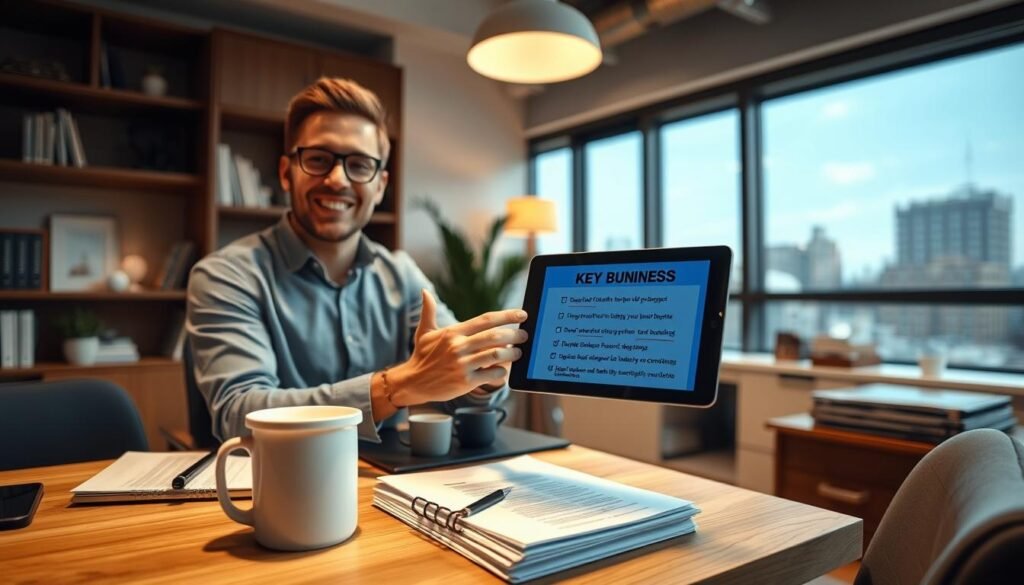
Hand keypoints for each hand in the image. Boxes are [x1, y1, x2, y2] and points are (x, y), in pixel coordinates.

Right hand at [387, 289, 527, 405]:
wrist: (413, 383)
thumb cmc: (422, 356)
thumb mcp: (424, 332)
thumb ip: (428, 311)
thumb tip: (425, 292)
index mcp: (453, 332)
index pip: (485, 320)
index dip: (507, 315)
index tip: (522, 314)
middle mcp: (458, 347)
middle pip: (495, 336)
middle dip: (515, 334)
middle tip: (524, 335)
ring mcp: (462, 365)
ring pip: (496, 354)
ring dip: (511, 353)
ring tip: (517, 352)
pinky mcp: (465, 382)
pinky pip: (491, 373)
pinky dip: (501, 371)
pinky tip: (502, 369)